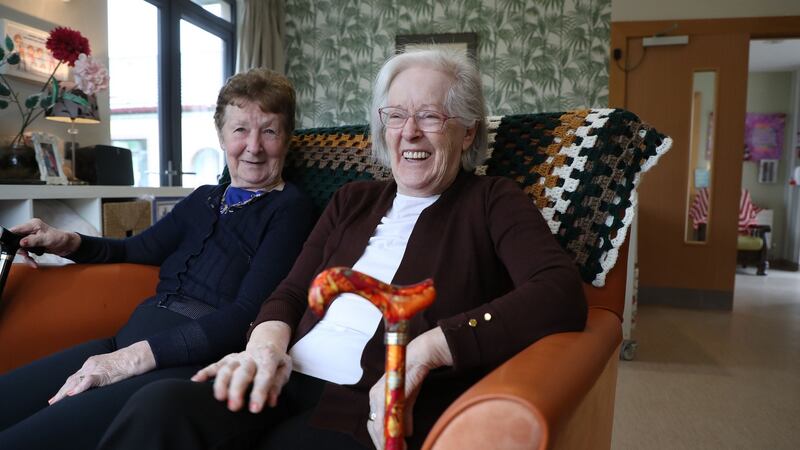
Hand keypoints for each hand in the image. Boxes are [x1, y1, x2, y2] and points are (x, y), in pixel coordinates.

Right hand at [10, 218, 80, 266]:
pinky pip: (26, 252)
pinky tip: (33, 262)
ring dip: (25, 256)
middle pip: (16, 240)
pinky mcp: (33, 244)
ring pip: (21, 248)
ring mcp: (31, 238)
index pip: (16, 229)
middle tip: (25, 255)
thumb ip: (34, 240)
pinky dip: (29, 258)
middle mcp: (30, 230)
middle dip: (20, 249)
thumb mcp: (47, 239)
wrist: (68, 245)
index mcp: (33, 225)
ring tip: (31, 260)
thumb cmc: (61, 238)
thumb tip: (22, 242)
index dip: (11, 237)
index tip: (12, 246)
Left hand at [49, 341, 155, 404]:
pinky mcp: (102, 373)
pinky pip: (88, 381)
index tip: (58, 396)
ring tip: (56, 401)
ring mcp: (95, 369)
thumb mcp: (109, 367)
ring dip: (64, 392)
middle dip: (60, 392)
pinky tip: (71, 394)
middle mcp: (89, 365)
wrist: (135, 356)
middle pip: (71, 380)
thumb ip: (100, 374)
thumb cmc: (126, 363)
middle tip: (52, 402)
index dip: (65, 387)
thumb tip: (94, 384)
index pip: (74, 377)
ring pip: (75, 381)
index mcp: (91, 363)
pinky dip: (79, 388)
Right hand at [192, 321, 291, 412]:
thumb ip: (278, 384)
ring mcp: (237, 358)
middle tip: (234, 407)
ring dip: (221, 383)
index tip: (254, 409)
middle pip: (242, 373)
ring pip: (226, 369)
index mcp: (268, 358)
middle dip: (237, 390)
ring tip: (219, 398)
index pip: (264, 376)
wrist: (266, 343)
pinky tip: (196, 381)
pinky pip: (215, 365)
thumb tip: (271, 400)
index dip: (259, 393)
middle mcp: (250, 357)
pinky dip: (205, 372)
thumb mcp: (284, 369)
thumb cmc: (275, 361)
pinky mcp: (227, 359)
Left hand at [367, 327, 452, 449]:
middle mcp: (375, 395)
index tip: (387, 448)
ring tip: (395, 449)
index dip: (379, 438)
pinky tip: (400, 439)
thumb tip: (407, 433)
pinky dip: (393, 430)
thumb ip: (404, 416)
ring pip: (379, 424)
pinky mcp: (389, 393)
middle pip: (374, 426)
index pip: (374, 423)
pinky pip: (388, 417)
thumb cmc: (412, 376)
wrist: (419, 357)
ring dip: (387, 440)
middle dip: (382, 443)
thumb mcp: (407, 400)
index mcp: (377, 396)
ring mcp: (380, 394)